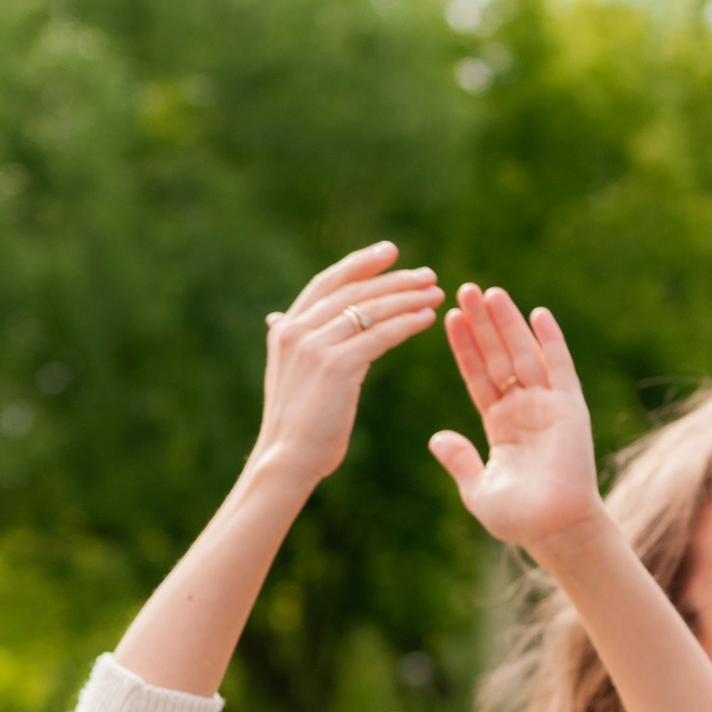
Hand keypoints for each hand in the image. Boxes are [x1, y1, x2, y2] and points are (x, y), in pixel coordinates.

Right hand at [247, 247, 441, 492]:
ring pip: (371, 311)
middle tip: (427, 274)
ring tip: (435, 294)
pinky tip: (428, 319)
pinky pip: (381, 335)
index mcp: (285, 329)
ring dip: (408, 298)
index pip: (327, 283)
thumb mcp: (286, 372)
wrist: (286, 460)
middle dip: (394, 280)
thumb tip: (276, 318)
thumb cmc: (294, 423)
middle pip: (353, 291)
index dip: (360, 264)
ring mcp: (315, 347)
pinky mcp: (337, 366)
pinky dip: (407, 323)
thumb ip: (291, 342)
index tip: (390, 252)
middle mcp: (297, 332)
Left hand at [429, 287, 602, 556]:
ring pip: (524, 355)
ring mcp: (548, 406)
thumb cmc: (518, 518)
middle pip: (498, 357)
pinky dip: (550, 341)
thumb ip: (459, 460)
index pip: (478, 376)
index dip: (464, 347)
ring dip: (508, 324)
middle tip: (465, 289)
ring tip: (491, 292)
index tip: (448, 318)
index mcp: (501, 425)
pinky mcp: (570, 408)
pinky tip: (537, 313)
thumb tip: (435, 438)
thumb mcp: (477, 488)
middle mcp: (524, 409)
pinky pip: (559, 368)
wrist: (554, 529)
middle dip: (482, 324)